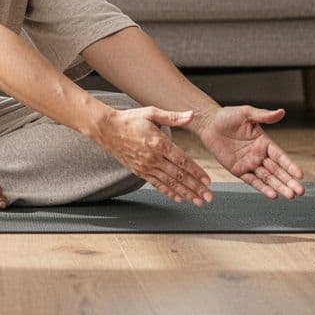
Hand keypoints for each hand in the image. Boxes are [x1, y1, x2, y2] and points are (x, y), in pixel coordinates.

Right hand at [94, 107, 214, 206]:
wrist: (106, 129)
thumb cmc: (129, 119)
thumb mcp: (151, 113)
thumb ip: (173, 117)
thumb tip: (191, 115)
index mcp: (159, 143)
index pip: (182, 161)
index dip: (196, 172)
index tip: (207, 181)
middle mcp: (153, 158)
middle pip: (178, 176)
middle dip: (195, 188)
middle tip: (208, 197)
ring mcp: (145, 166)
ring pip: (169, 183)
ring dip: (185, 193)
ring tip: (197, 201)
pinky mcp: (139, 171)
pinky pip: (156, 184)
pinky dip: (168, 192)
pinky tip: (178, 198)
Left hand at [196, 106, 304, 198]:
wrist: (208, 124)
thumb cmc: (227, 116)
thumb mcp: (246, 113)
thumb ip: (264, 115)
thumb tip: (282, 112)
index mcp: (264, 142)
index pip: (281, 157)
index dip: (290, 166)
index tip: (300, 175)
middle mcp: (259, 155)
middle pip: (278, 171)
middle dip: (289, 181)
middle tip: (300, 191)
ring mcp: (249, 164)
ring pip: (267, 178)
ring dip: (279, 187)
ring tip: (291, 196)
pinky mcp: (238, 170)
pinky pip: (252, 181)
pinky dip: (262, 188)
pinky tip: (273, 195)